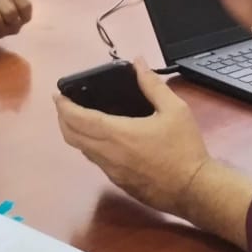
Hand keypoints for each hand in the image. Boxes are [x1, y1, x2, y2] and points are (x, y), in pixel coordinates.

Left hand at [54, 59, 209, 215]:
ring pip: (82, 150)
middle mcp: (108, 154)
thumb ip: (152, 85)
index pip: (78, 119)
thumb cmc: (184, 148)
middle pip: (72, 136)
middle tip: (65, 105)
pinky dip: (89, 146)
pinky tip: (100, 139)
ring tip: (79, 118)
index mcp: (117, 133)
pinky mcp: (118, 182)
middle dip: (63, 119)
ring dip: (74, 133)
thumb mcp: (174, 109)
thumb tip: (139, 63)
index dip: (64, 106)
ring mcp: (111, 171)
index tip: (58, 95)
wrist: (193, 188)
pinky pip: (95, 161)